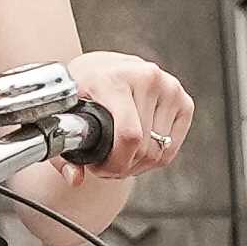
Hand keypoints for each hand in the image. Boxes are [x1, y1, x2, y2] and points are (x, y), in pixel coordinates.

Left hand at [72, 52, 194, 181]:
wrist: (100, 67)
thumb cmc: (81, 91)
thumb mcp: (65, 115)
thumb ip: (63, 152)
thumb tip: (74, 178)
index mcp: (114, 78)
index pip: (129, 135)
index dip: (115, 162)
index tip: (97, 168)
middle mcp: (146, 77)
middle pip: (144, 148)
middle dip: (122, 166)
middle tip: (105, 164)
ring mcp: (169, 87)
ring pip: (159, 152)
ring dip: (137, 164)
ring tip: (118, 155)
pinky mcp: (183, 100)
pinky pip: (172, 148)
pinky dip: (154, 158)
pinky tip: (136, 150)